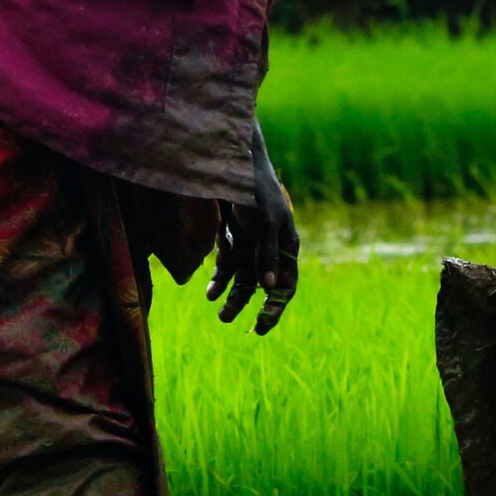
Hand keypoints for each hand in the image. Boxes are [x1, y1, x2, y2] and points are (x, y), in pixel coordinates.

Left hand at [208, 129, 299, 333]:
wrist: (231, 168)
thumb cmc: (257, 192)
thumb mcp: (267, 222)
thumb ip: (268, 253)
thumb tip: (270, 286)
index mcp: (286, 247)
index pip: (286, 284)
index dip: (277, 305)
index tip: (263, 322)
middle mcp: (268, 253)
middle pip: (264, 289)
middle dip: (255, 308)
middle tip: (248, 327)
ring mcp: (248, 250)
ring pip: (242, 284)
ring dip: (233, 300)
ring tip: (222, 315)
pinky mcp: (229, 245)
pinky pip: (224, 271)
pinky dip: (218, 283)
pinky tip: (209, 293)